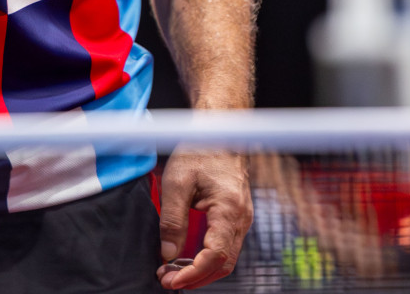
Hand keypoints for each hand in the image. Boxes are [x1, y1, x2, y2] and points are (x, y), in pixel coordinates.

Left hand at [156, 148, 251, 289]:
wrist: (220, 132)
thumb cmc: (200, 151)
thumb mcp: (176, 183)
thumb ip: (172, 220)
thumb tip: (168, 254)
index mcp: (229, 210)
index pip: (216, 256)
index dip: (193, 273)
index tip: (170, 280)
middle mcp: (241, 219)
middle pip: (224, 264)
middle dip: (196, 278)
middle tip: (167, 281)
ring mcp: (242, 219)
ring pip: (226, 258)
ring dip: (201, 271)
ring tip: (173, 273)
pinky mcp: (235, 217)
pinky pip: (225, 246)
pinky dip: (207, 258)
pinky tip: (187, 260)